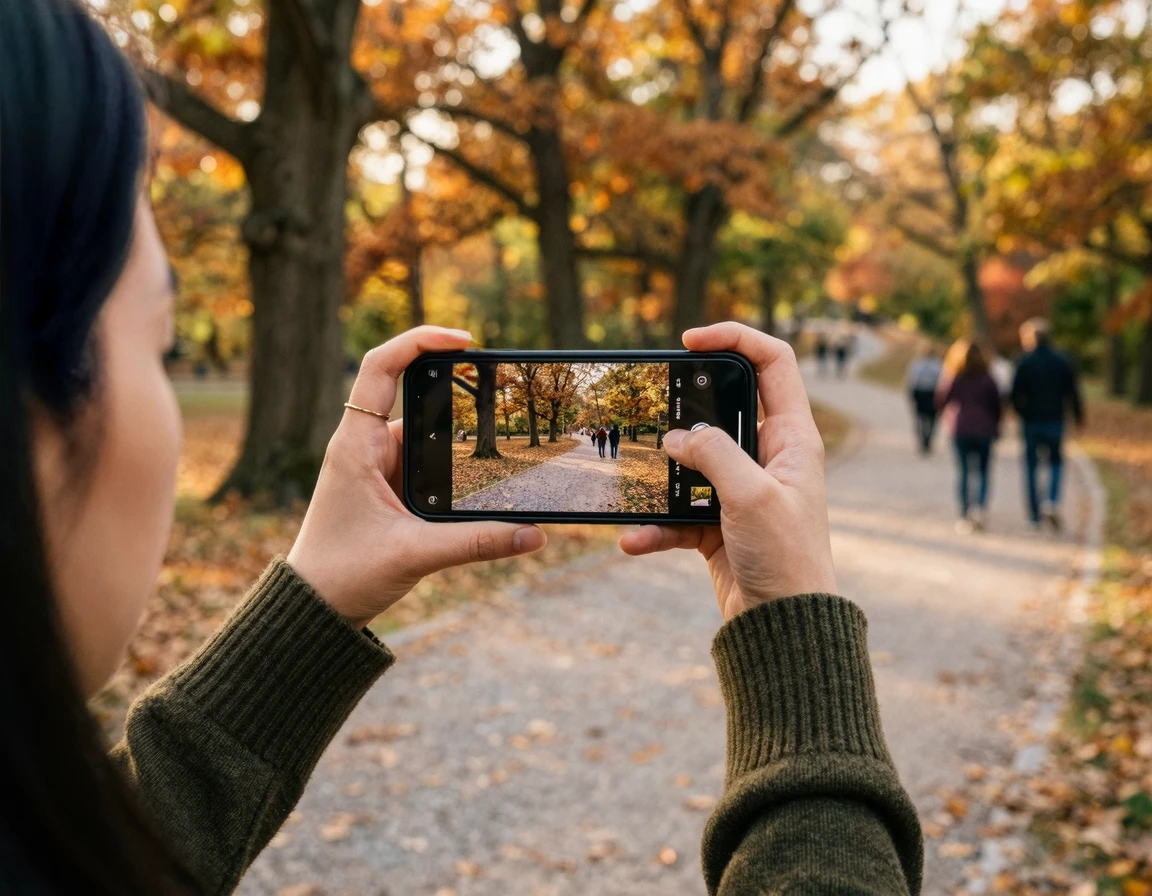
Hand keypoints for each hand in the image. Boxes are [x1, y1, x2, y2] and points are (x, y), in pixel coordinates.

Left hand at [288, 326, 546, 628]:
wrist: (313, 608)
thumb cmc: (343, 575)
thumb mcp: (414, 555)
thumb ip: (477, 543)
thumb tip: (533, 535)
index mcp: (356, 444)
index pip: (382, 367)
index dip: (420, 341)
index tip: (464, 341)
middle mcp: (365, 446)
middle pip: (413, 394)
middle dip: (456, 388)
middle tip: (498, 385)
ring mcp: (377, 466)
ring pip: (425, 433)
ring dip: (457, 434)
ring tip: (500, 437)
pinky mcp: (388, 487)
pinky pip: (427, 462)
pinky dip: (453, 464)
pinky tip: (481, 478)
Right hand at [619, 322, 836, 621]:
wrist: (783, 628)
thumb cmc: (787, 559)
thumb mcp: (751, 496)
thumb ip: (712, 455)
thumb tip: (676, 439)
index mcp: (793, 438)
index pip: (772, 362)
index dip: (736, 337)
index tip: (690, 339)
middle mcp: (770, 457)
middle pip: (724, 407)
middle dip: (686, 408)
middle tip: (656, 406)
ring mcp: (742, 490)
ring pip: (693, 461)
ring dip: (664, 473)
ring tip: (643, 478)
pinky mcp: (719, 523)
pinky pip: (679, 512)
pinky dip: (656, 525)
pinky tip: (635, 539)